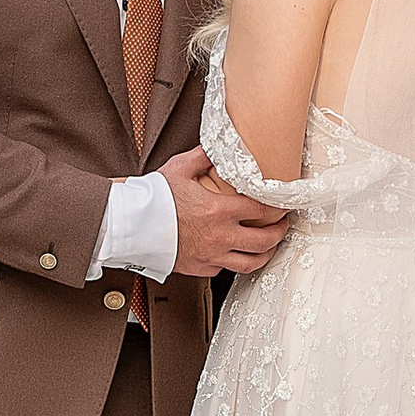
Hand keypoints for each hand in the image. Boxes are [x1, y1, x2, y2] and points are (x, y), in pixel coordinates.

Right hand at [158, 144, 287, 278]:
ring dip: (264, 254)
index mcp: (219, 210)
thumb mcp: (179, 168)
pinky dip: (233, 262)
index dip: (278, 208)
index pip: (261, 210)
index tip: (283, 205)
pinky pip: (224, 269)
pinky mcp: (199, 268)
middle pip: (264, 241)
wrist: (130, 226)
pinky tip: (234, 253)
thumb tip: (219, 146)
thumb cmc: (152, 198)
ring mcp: (211, 255)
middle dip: (279, 233)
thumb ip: (204, 156)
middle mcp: (220, 236)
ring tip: (268, 246)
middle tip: (283, 226)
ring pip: (250, 263)